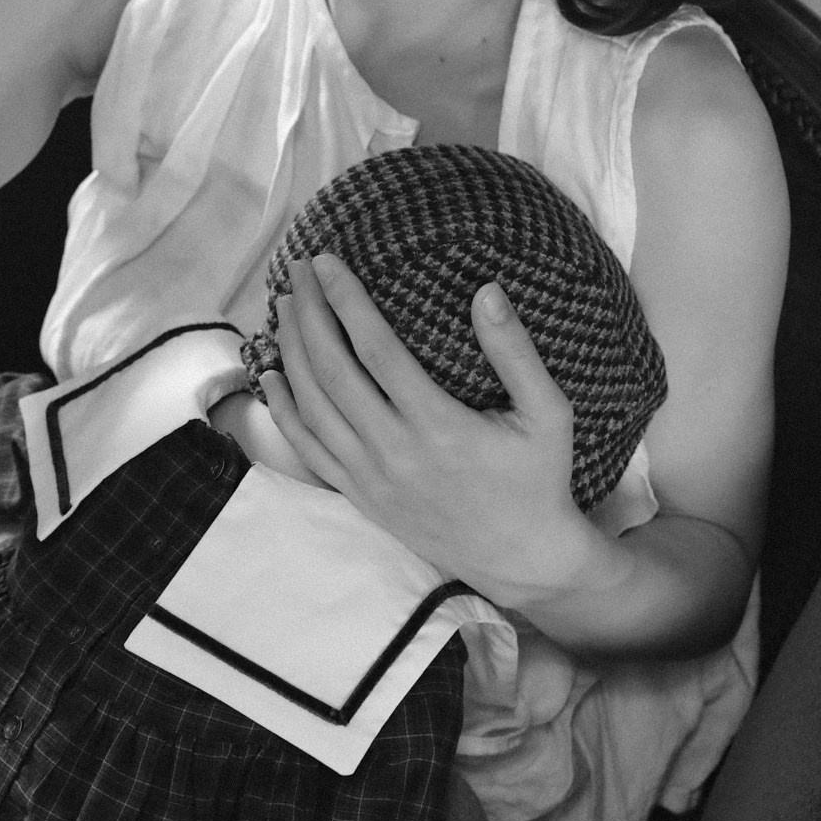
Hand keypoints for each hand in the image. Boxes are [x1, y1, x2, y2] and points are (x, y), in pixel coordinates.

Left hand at [259, 252, 593, 608]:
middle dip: (309, 314)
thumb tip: (487, 290)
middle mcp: (394, 452)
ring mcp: (370, 478)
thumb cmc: (537, 478)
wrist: (520, 558)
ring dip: (291, 352)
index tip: (327, 262)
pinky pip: (308, 449)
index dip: (345, 300)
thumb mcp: (548, 413)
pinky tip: (273, 374)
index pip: (376, 348)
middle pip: (332, 370)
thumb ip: (516, 351)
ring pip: (312, 406)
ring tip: (286, 307)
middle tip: (300, 273)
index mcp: (438, 425)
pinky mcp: (360, 497)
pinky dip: (284, 410)